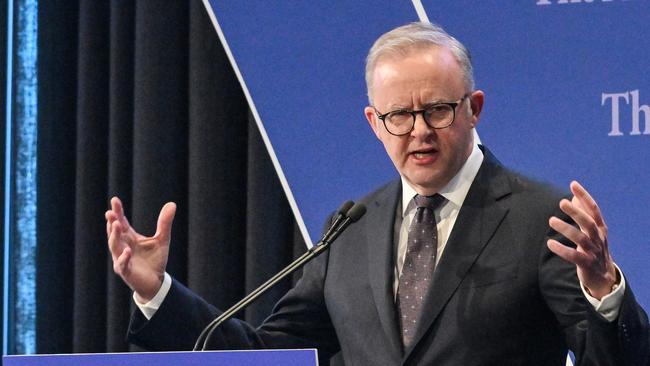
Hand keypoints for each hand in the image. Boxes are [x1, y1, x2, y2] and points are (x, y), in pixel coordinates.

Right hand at [105, 197, 176, 302]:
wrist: (156, 281)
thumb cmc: (155, 259)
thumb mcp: (162, 239)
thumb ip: (164, 223)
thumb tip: (172, 204)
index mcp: (129, 237)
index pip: (121, 222)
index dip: (118, 212)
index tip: (114, 200)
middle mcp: (122, 246)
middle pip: (115, 232)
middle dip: (112, 222)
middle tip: (110, 212)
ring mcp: (122, 259)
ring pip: (115, 246)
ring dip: (114, 236)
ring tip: (116, 224)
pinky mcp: (126, 271)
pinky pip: (122, 264)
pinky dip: (124, 257)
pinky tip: (128, 251)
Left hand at [547, 181, 617, 299]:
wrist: (603, 275)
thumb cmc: (594, 248)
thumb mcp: (592, 231)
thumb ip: (583, 214)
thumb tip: (572, 197)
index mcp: (600, 228)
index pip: (594, 209)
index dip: (584, 196)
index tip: (573, 184)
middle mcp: (598, 238)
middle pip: (588, 222)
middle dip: (576, 212)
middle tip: (562, 202)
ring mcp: (593, 251)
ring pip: (580, 238)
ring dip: (566, 228)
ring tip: (551, 220)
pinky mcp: (586, 263)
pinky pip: (573, 256)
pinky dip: (562, 250)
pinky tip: (550, 243)